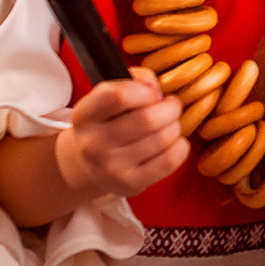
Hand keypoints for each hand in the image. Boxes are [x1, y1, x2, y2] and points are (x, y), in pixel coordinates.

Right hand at [55, 69, 187, 200]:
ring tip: (170, 124)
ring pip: (162, 138)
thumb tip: (153, 87)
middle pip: (147, 119)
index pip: (116, 96)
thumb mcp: (108, 98)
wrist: (91, 166)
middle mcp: (92, 144)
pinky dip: (181, 147)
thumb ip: (134, 81)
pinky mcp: (129, 184)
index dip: (144, 90)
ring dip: (175, 126)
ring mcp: (110, 167)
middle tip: (171, 107)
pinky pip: (169, 160)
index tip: (151, 93)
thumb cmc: (109, 123)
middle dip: (170, 108)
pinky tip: (174, 142)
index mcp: (84, 116)